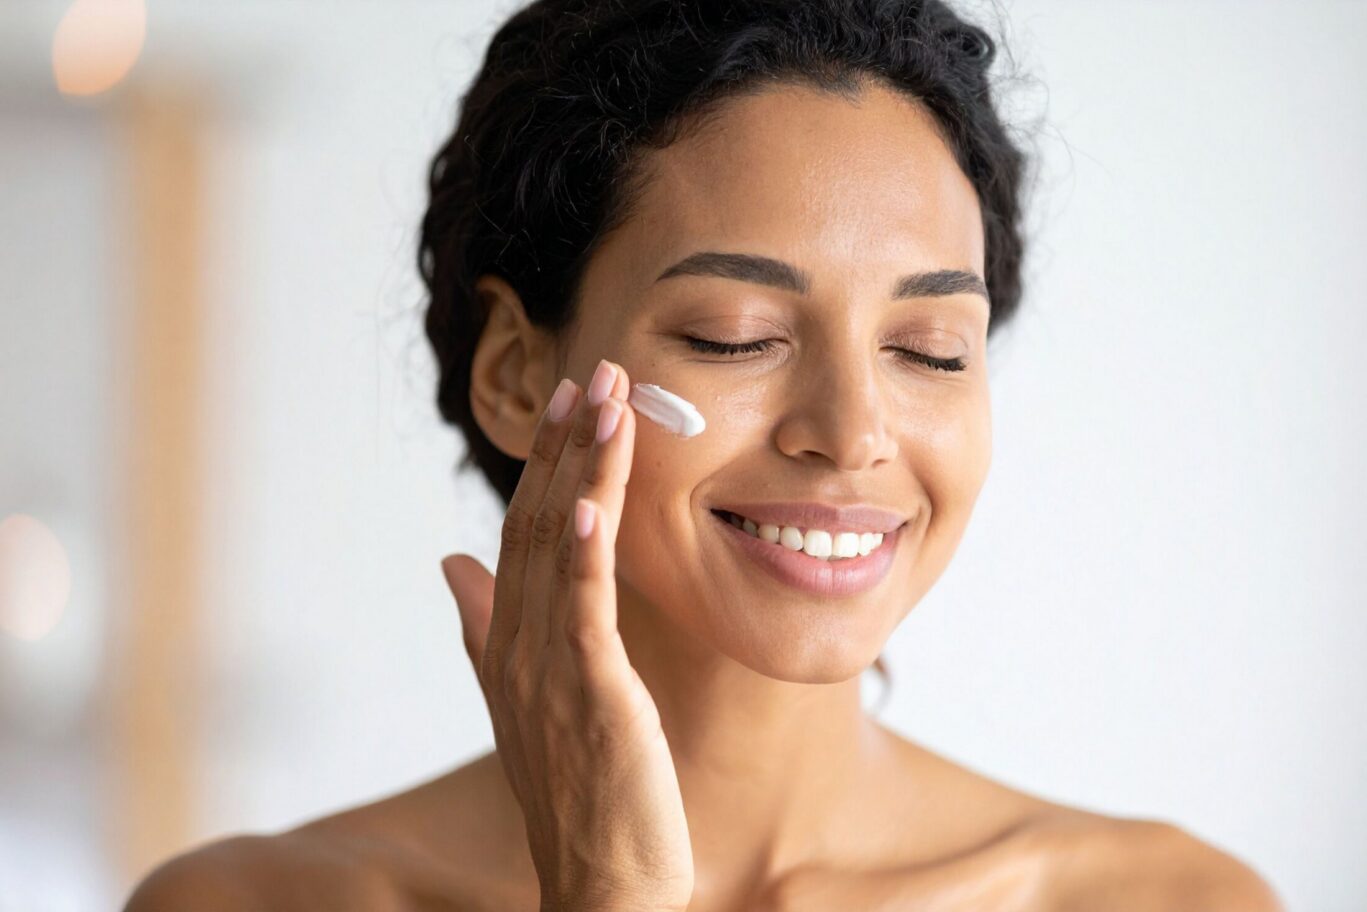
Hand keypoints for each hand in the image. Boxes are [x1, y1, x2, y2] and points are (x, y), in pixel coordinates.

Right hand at [441, 359, 694, 911]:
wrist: (601, 882)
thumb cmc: (577, 790)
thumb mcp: (526, 697)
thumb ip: (485, 625)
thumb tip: (451, 558)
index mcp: (510, 642)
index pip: (523, 533)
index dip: (546, 464)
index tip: (570, 402)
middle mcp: (520, 647)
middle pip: (539, 525)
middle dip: (567, 445)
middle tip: (594, 372)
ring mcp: (548, 671)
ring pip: (562, 551)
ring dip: (584, 471)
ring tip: (607, 402)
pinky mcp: (588, 695)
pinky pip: (584, 611)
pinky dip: (588, 551)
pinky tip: (597, 499)